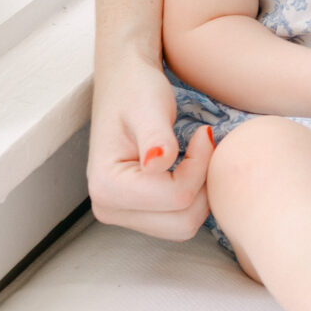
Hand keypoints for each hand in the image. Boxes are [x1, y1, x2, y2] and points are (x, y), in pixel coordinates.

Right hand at [87, 49, 213, 239]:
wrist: (125, 84)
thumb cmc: (136, 89)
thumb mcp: (148, 104)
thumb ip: (155, 135)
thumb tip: (158, 162)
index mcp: (106, 186)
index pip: (176, 196)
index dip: (200, 165)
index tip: (204, 132)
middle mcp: (109, 209)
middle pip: (183, 222)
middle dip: (203, 184)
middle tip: (204, 146)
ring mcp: (123, 215)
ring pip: (185, 225)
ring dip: (201, 191)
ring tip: (197, 155)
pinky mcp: (139, 214)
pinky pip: (181, 219)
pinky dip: (195, 196)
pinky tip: (191, 167)